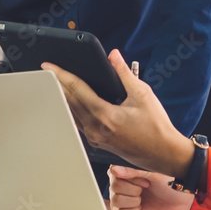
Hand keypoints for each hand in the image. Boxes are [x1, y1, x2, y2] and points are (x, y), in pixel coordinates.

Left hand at [42, 50, 194, 178]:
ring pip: (71, 113)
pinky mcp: (97, 141)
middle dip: (57, 83)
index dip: (61, 75)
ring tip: (55, 82)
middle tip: (47, 70)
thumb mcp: (143, 95)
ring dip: (62, 96)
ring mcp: (94, 137)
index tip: (49, 66)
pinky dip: (72, 108)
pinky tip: (70, 101)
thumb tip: (113, 56)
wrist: (163, 153)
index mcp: (106, 115)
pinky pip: (78, 122)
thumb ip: (125, 74)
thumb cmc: (156, 127)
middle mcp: (96, 128)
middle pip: (69, 101)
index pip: (77, 90)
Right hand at [109, 165, 194, 209]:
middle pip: (114, 187)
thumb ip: (134, 170)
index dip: (131, 178)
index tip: (145, 180)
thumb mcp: (155, 173)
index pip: (114, 172)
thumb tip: (114, 169)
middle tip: (147, 188)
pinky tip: (141, 207)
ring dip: (133, 200)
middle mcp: (123, 183)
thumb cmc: (171, 183)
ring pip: (116, 200)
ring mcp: (124, 198)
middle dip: (133, 189)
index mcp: (128, 169)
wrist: (182, 202)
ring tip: (144, 198)